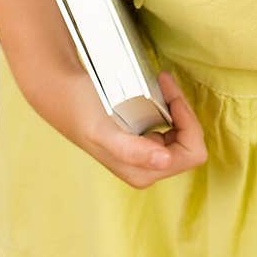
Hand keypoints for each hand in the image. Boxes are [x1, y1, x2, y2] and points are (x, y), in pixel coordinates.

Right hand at [39, 64, 208, 188]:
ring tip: (161, 84)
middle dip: (182, 111)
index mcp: (144, 173)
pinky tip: (156, 92)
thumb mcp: (105, 131)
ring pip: (183, 133)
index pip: (191, 150)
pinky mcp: (145, 142)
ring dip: (176, 106)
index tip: (169, 93)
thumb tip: (165, 161)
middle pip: (190, 142)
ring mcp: (148, 157)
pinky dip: (169, 106)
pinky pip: (173, 126)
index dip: (187, 120)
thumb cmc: (84, 112)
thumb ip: (133, 151)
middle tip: (165, 83)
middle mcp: (149, 170)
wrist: (65, 97)